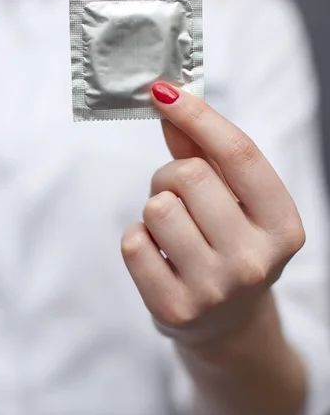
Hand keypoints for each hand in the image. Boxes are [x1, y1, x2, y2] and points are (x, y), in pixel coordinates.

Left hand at [121, 83, 305, 346]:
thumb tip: (168, 100)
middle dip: (170, 177)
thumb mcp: (233, 202)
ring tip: (170, 230)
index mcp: (282, 225)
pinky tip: (157, 255)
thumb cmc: (226, 246)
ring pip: (157, 207)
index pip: (239, 154)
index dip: (197, 115)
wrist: (225, 322)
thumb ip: (203, 151)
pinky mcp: (174, 308)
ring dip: (154, 208)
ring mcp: (215, 289)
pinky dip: (137, 238)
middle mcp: (255, 260)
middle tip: (176, 197)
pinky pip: (133, 242)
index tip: (162, 91)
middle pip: (188, 176)